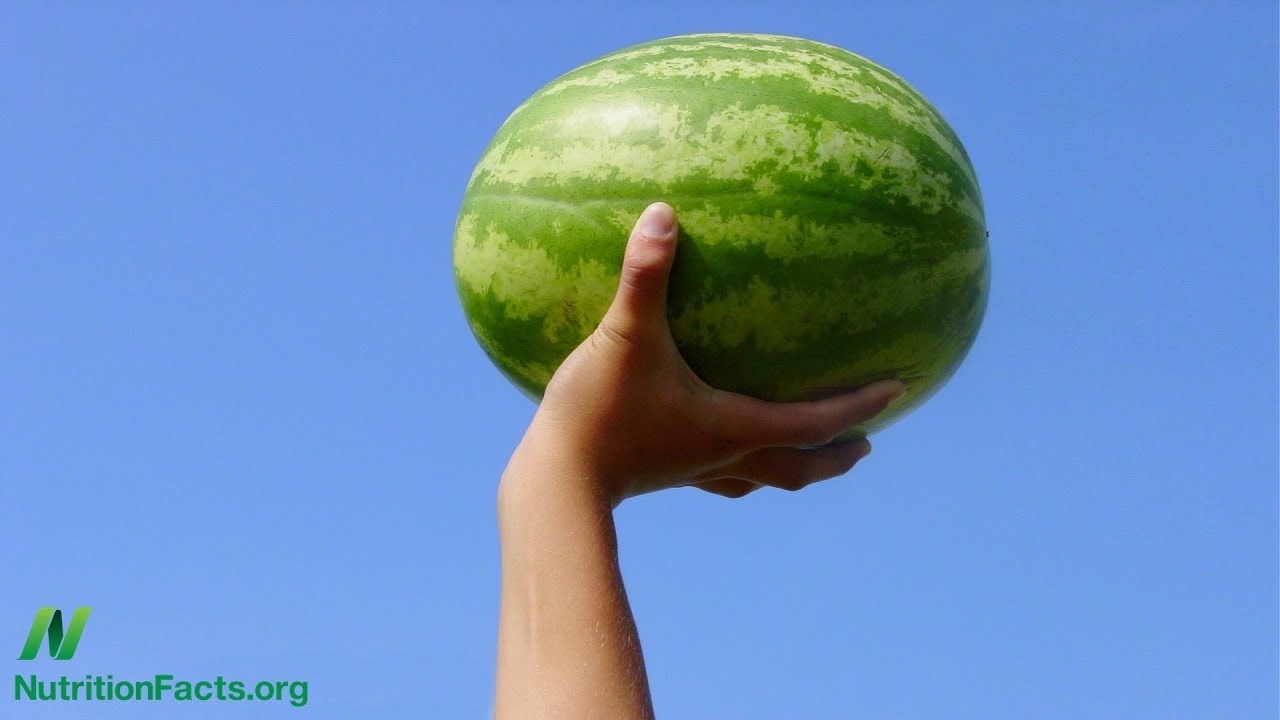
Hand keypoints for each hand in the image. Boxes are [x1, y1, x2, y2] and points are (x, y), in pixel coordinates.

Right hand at [510, 202, 904, 506]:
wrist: (552, 484)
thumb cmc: (598, 413)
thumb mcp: (625, 336)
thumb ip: (646, 275)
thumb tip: (663, 213)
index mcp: (734, 428)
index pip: (815, 422)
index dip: (860, 405)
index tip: (901, 389)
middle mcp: (725, 457)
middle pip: (799, 466)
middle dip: (837, 454)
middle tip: (869, 442)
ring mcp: (695, 472)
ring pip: (762, 478)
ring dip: (794, 466)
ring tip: (810, 453)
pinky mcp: (665, 474)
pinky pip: (718, 473)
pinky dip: (740, 463)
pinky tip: (716, 443)